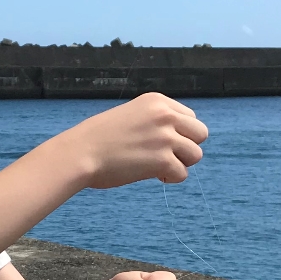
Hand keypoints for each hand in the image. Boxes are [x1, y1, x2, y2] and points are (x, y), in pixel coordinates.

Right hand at [59, 92, 206, 190]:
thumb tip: (178, 139)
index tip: (159, 142)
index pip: (190, 117)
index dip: (179, 133)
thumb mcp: (131, 115)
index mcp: (157, 101)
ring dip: (180, 163)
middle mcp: (165, 115)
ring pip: (195, 155)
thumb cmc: (98, 138)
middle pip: (200, 134)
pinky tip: (152, 175)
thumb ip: (155, 121)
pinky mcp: (163, 160)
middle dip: (186, 147)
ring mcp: (165, 138)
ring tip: (158, 167)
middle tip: (164, 156)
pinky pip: (183, 174)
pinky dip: (170, 178)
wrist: (80, 153)